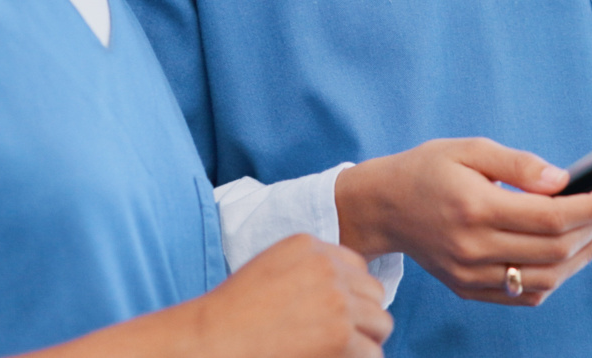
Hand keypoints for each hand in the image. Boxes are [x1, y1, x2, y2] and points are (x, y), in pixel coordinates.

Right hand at [181, 236, 390, 357]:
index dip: (349, 297)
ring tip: (334, 353)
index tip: (329, 317)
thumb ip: (307, 270)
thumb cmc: (232, 315)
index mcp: (309, 246)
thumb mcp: (271, 270)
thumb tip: (345, 295)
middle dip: (360, 319)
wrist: (211, 341)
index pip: (357, 268)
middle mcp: (328, 268)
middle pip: (374, 295)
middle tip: (334, 340)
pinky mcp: (342, 335)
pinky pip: (372, 353)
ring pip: (380, 324)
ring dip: (363, 342)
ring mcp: (337, 301)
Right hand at [337, 137, 591, 305]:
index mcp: (476, 208)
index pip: (553, 217)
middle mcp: (475, 248)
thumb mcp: (469, 149)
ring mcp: (472, 276)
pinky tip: (565, 254)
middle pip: (557, 251)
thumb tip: (562, 181)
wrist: (382, 207)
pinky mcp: (469, 289)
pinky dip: (555, 278)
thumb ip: (519, 164)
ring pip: (547, 279)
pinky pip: (526, 296)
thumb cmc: (426, 171)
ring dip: (582, 256)